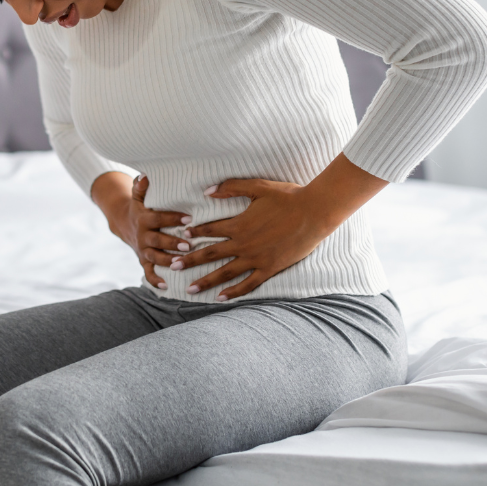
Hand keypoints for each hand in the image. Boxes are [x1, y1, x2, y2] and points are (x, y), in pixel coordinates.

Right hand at [91, 172, 191, 289]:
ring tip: (182, 263)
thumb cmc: (140, 207)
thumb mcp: (138, 195)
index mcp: (144, 218)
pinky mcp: (143, 261)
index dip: (172, 218)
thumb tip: (145, 175)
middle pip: (156, 240)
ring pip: (154, 257)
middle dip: (172, 244)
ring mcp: (143, 250)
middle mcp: (143, 235)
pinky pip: (148, 272)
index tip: (189, 218)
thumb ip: (141, 186)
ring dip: (168, 261)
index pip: (158, 218)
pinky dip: (155, 280)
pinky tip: (167, 286)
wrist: (124, 223)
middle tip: (188, 245)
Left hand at [168, 178, 334, 300]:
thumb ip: (230, 188)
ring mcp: (256, 258)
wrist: (314, 213)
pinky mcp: (269, 268)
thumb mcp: (257, 187)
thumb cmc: (287, 197)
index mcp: (238, 224)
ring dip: (205, 281)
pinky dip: (233, 292)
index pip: (209, 230)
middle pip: (210, 254)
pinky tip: (221, 298)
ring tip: (189, 289)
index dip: (194, 233)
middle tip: (172, 267)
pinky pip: (248, 284)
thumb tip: (206, 190)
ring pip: (225, 273)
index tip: (181, 237)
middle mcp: (243, 244)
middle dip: (189, 261)